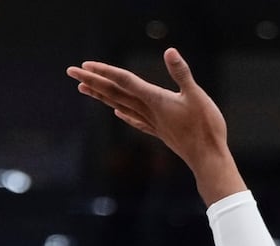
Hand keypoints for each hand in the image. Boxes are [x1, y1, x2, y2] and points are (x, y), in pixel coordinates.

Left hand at [68, 49, 226, 166]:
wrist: (208, 159)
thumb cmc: (206, 128)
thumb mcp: (197, 96)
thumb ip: (182, 74)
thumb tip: (170, 51)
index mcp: (155, 99)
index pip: (125, 81)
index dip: (105, 71)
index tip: (85, 65)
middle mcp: (149, 111)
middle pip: (115, 93)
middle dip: (93, 81)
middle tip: (72, 72)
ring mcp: (153, 123)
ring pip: (121, 105)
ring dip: (102, 96)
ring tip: (84, 89)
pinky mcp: (161, 132)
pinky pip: (136, 121)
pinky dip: (124, 115)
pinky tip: (117, 112)